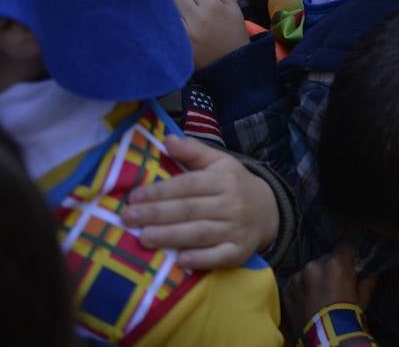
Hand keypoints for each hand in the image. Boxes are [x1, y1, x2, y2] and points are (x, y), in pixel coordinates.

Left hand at [122, 135, 277, 268]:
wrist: (269, 210)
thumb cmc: (235, 185)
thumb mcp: (220, 163)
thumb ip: (193, 152)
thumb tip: (167, 139)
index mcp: (225, 179)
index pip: (188, 185)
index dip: (160, 191)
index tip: (134, 197)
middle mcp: (232, 203)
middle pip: (190, 209)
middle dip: (157, 214)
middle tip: (128, 218)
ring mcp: (237, 228)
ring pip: (201, 232)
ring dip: (171, 236)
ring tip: (144, 238)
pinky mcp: (240, 251)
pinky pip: (220, 256)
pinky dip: (201, 258)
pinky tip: (180, 260)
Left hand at [172, 0, 248, 68]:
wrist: (233, 65)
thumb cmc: (233, 33)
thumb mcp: (233, 6)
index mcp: (213, 5)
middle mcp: (198, 17)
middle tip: (188, 9)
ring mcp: (187, 32)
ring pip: (168, 9)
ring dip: (173, 12)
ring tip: (183, 20)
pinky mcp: (179, 45)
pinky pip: (166, 26)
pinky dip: (170, 26)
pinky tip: (178, 31)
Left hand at [282, 243, 376, 338]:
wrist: (326, 337)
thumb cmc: (348, 315)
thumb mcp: (364, 297)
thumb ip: (367, 279)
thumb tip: (368, 271)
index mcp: (336, 263)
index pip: (345, 246)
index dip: (349, 255)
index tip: (351, 265)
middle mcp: (315, 265)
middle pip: (326, 258)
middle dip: (331, 268)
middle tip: (335, 284)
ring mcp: (298, 277)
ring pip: (310, 271)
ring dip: (315, 278)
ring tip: (319, 295)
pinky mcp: (287, 290)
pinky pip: (297, 283)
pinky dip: (302, 289)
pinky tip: (307, 302)